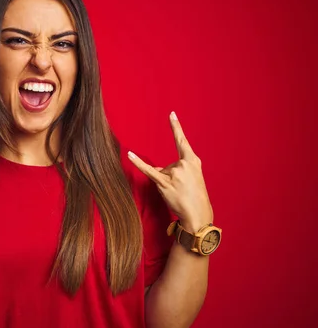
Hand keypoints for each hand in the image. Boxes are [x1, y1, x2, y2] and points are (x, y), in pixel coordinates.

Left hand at [127, 112, 212, 231]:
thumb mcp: (191, 178)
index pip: (182, 141)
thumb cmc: (194, 196)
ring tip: (178, 194)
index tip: (171, 114)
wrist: (198, 214)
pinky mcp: (164, 183)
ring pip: (161, 173)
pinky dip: (138, 162)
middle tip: (183, 190)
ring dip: (166, 184)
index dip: (176, 127)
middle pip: (168, 166)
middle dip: (171, 178)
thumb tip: (154, 168)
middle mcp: (184, 165)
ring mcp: (174, 174)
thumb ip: (174, 170)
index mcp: (193, 161)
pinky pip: (148, 170)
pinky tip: (129, 155)